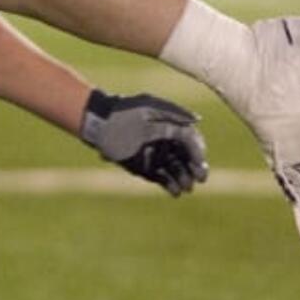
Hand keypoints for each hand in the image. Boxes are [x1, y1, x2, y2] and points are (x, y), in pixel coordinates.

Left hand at [80, 89, 208, 196]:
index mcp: (170, 125)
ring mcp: (156, 155)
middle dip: (196, 168)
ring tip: (188, 187)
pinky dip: (171, 185)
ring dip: (185, 178)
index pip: (191, 140)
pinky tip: (176, 191)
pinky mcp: (146, 168)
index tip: (199, 161)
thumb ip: (174, 114)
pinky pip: (164, 179)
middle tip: (200, 178)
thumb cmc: (125, 111)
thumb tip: (197, 121)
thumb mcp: (150, 108)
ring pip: (177, 170)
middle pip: (187, 157)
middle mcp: (166, 142)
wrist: (99, 122)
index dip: (198, 151)